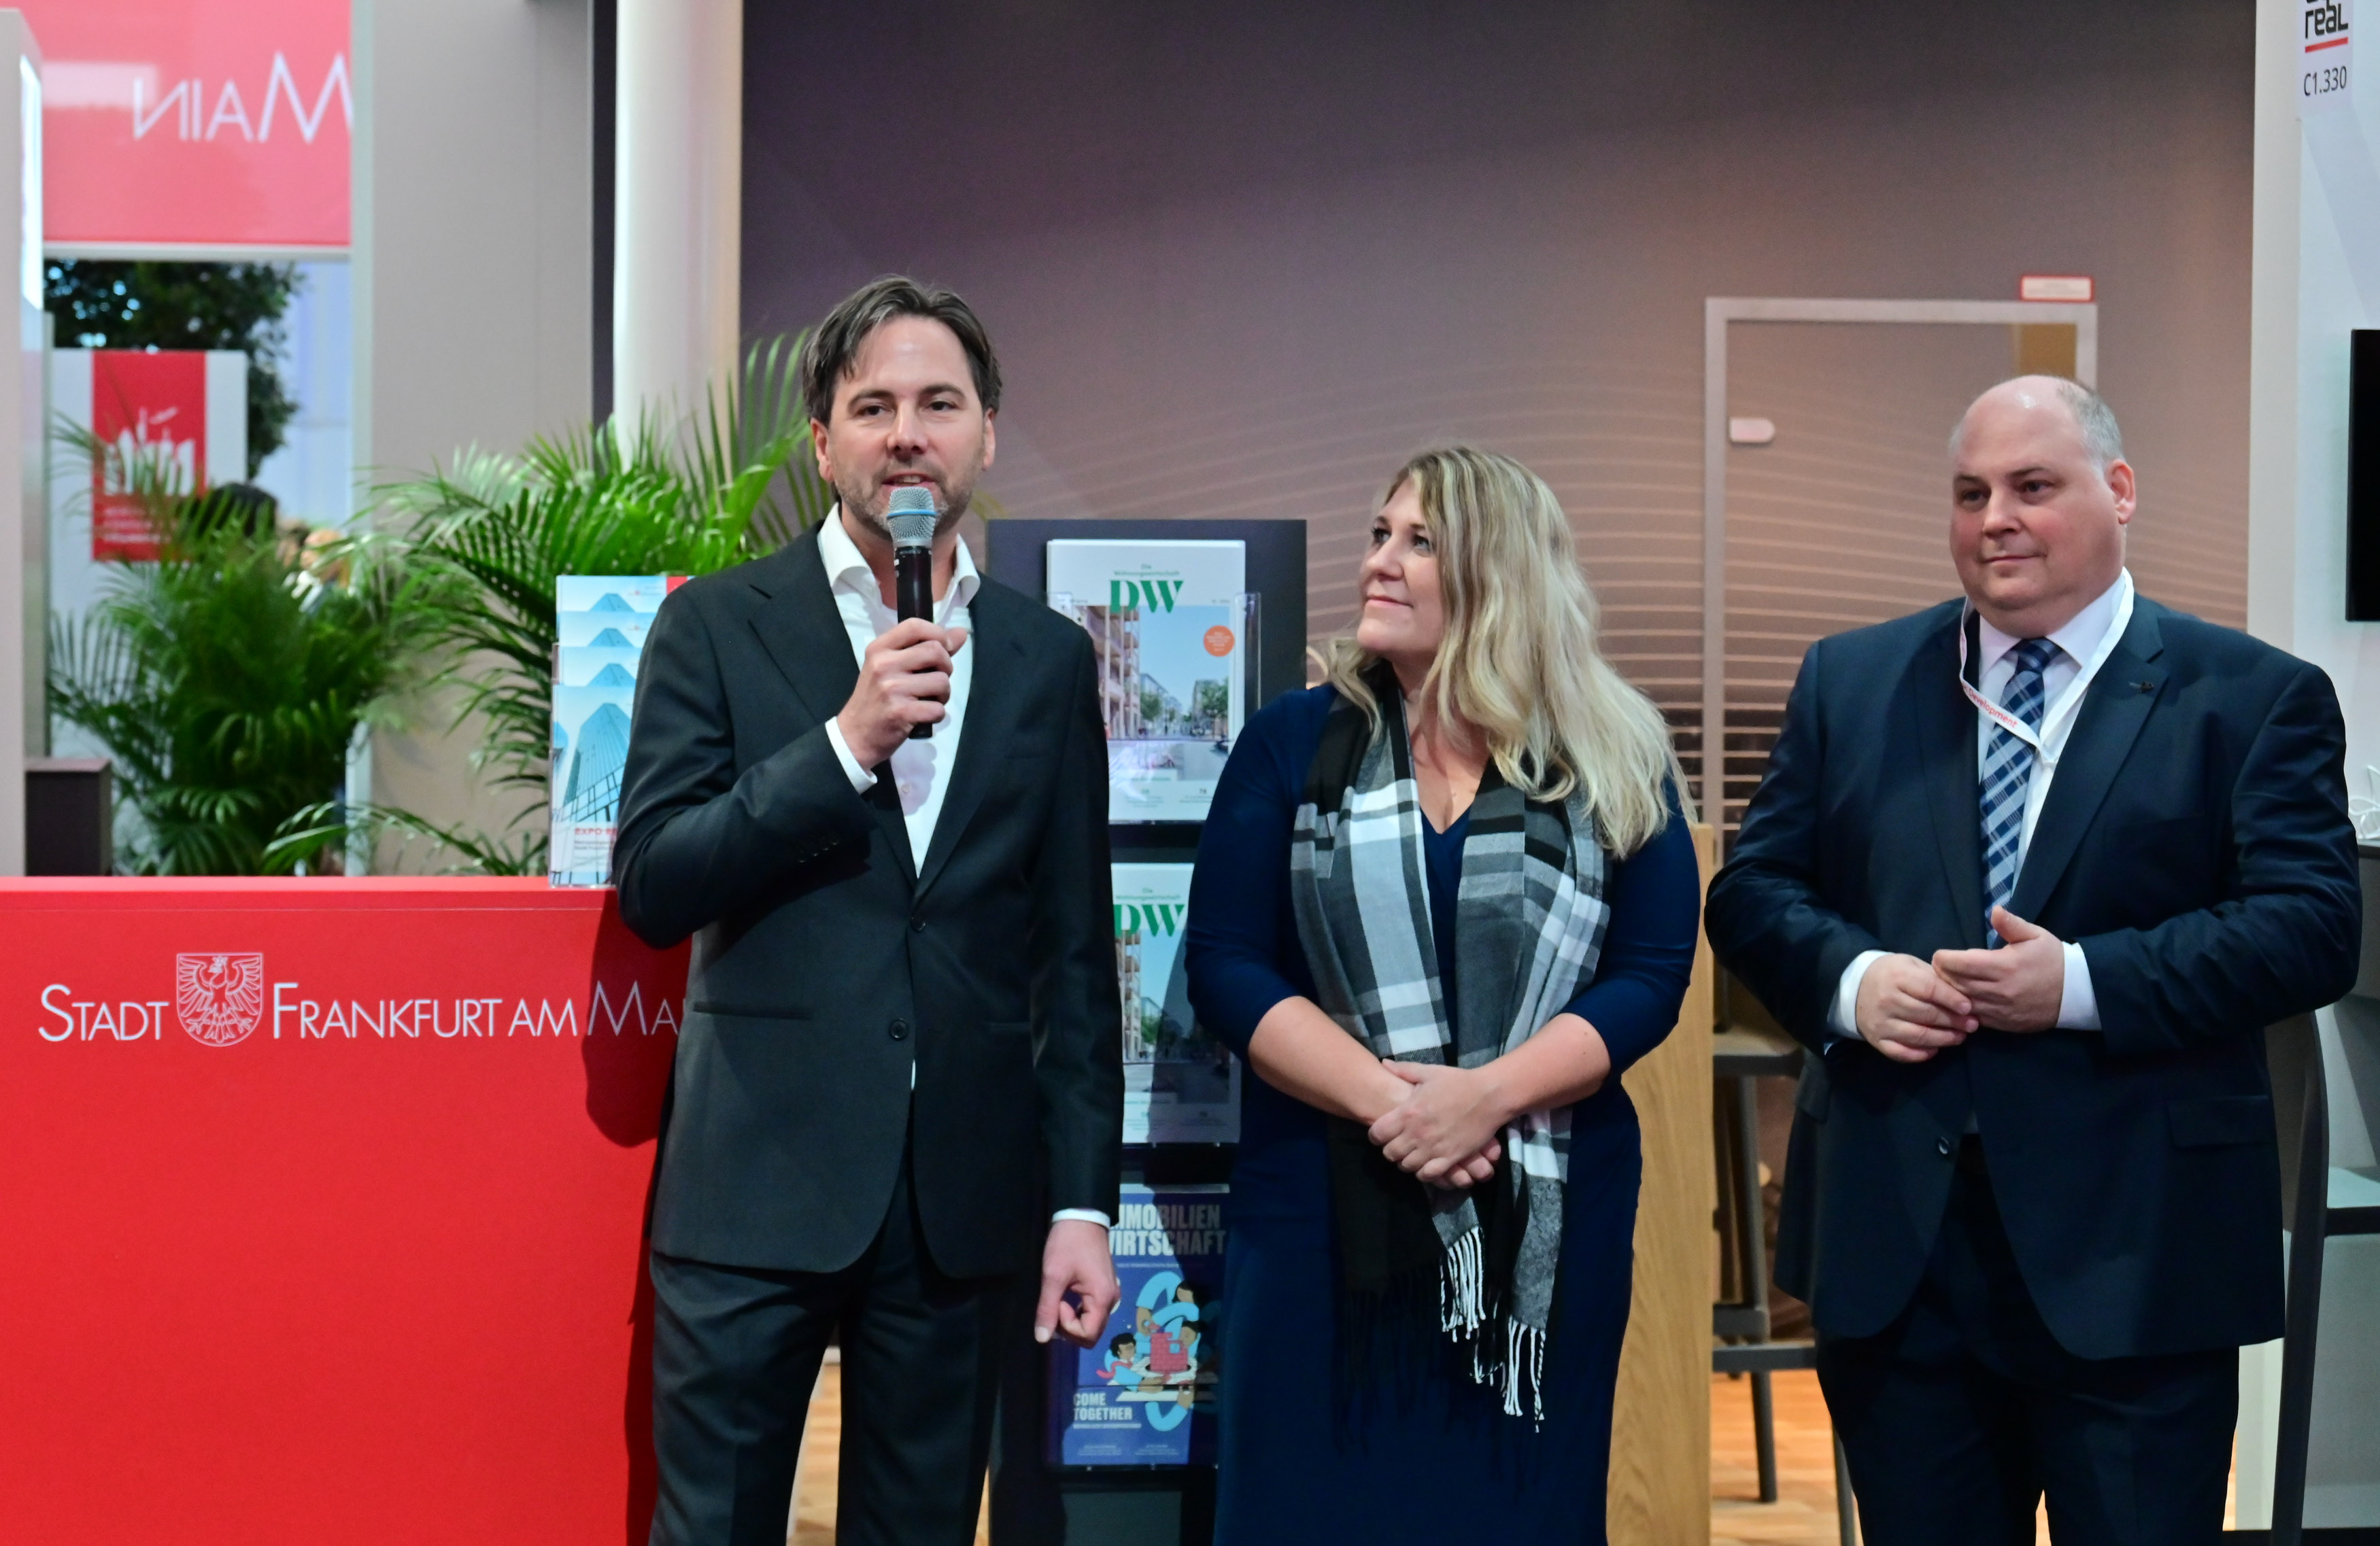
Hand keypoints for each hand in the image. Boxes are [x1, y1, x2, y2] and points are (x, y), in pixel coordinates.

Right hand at [836, 618, 967, 767]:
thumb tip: (961, 633)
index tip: (944, 648)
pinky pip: (937, 708)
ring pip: (942, 681)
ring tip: (929, 700)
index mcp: (879, 649)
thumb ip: (925, 648)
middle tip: (936, 680)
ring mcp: (891, 689)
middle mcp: (883, 664)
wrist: (855, 734)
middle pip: (935, 651)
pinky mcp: (900, 712)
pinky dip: (937, 714)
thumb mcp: (891, 667)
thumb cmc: (876, 698)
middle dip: (947, 667)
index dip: (939, 634)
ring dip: (943, 694)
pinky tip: (924, 715)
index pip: (915, 626)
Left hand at [1035, 1219, 1119, 1347]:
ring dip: (1073, 1319)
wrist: (1082, 1216)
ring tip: (1059, 1298)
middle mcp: (1111, 1300)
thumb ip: (1047, 1309)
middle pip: (1092, 1333)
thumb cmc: (1067, 1244)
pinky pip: (1093, 1311)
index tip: (1057, 1304)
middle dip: (1069, 1327)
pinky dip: (1078, 1311)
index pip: (1088, 1335)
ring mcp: (1110, 1294)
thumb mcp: (1053, 1275)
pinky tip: (1066, 1296)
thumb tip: (1041, 1338)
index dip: (1067, 1328)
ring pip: (1092, 1323)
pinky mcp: (1104, 1288)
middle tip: (1055, 1304)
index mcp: (1102, 1298)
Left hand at [1368, 1062, 1510, 1184]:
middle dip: (1390, 1150)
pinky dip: (1424, 1172)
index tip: (1383, 1133)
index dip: (1377, 1135)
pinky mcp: (1450, 1158)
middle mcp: (1417, 1133)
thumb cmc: (1459, 1082)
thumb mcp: (1429, 1072)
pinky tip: (1427, 1164)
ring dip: (1406, 1161)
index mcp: (1408, 1112)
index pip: (1377, 1134)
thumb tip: (1383, 1063)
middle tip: (1398, 1144)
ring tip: (1412, 1154)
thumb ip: (1403, 1070)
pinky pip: (1428, 1175)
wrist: (1490, 1096)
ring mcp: (1433, 1148)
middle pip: (1390, 1154)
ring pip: (1407, 1166)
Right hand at [1854, 953, 1977, 1063]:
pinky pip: (1901, 1052)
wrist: (1855, 986)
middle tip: (1972, 1025)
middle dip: (1954, 1021)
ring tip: (1960, 1037)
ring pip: (1918, 1036)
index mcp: (1898, 977)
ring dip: (1943, 1039)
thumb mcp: (1911, 965)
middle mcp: (1887, 1000)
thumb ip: (1935, 978)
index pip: (1930, 989)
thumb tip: (1964, 996)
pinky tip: (1934, 1050)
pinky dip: (1920, 1054)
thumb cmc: (1893, 974)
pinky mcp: (1877, 1040)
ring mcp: (1881, 1023)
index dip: (1952, 1000)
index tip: (1969, 1008)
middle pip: (1927, 1014)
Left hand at [1932, 908, 2064, 1033]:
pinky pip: (1974, 1018)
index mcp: (2004, 966)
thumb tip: (1994, 910)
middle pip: (1954, 984)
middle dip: (1942, 975)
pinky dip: (1964, 1009)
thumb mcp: (2035, 935)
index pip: (1958, 964)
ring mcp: (2000, 1010)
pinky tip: (1962, 1000)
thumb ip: (2011, 924)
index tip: (1941, 955)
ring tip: (1947, 983)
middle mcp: (1999, 990)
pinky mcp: (2003, 1025)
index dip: (1944, 959)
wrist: (2076, 993)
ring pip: (1961, 1003)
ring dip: (1950, 993)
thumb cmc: (2053, 959)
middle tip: (1939, 968)